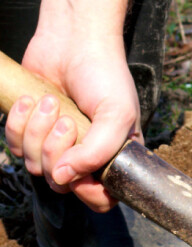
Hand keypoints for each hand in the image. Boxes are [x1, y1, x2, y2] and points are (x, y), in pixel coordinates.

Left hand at [4, 1, 137, 211]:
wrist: (74, 42)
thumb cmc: (105, 77)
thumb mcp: (118, 116)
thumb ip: (97, 152)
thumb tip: (63, 178)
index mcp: (114, 159)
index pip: (101, 199)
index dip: (87, 191)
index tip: (81, 171)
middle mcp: (85, 157)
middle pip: (61, 184)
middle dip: (56, 152)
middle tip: (67, 121)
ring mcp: (55, 145)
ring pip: (34, 166)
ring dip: (37, 132)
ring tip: (51, 103)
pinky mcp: (30, 131)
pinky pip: (14, 146)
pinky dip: (17, 123)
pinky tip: (31, 101)